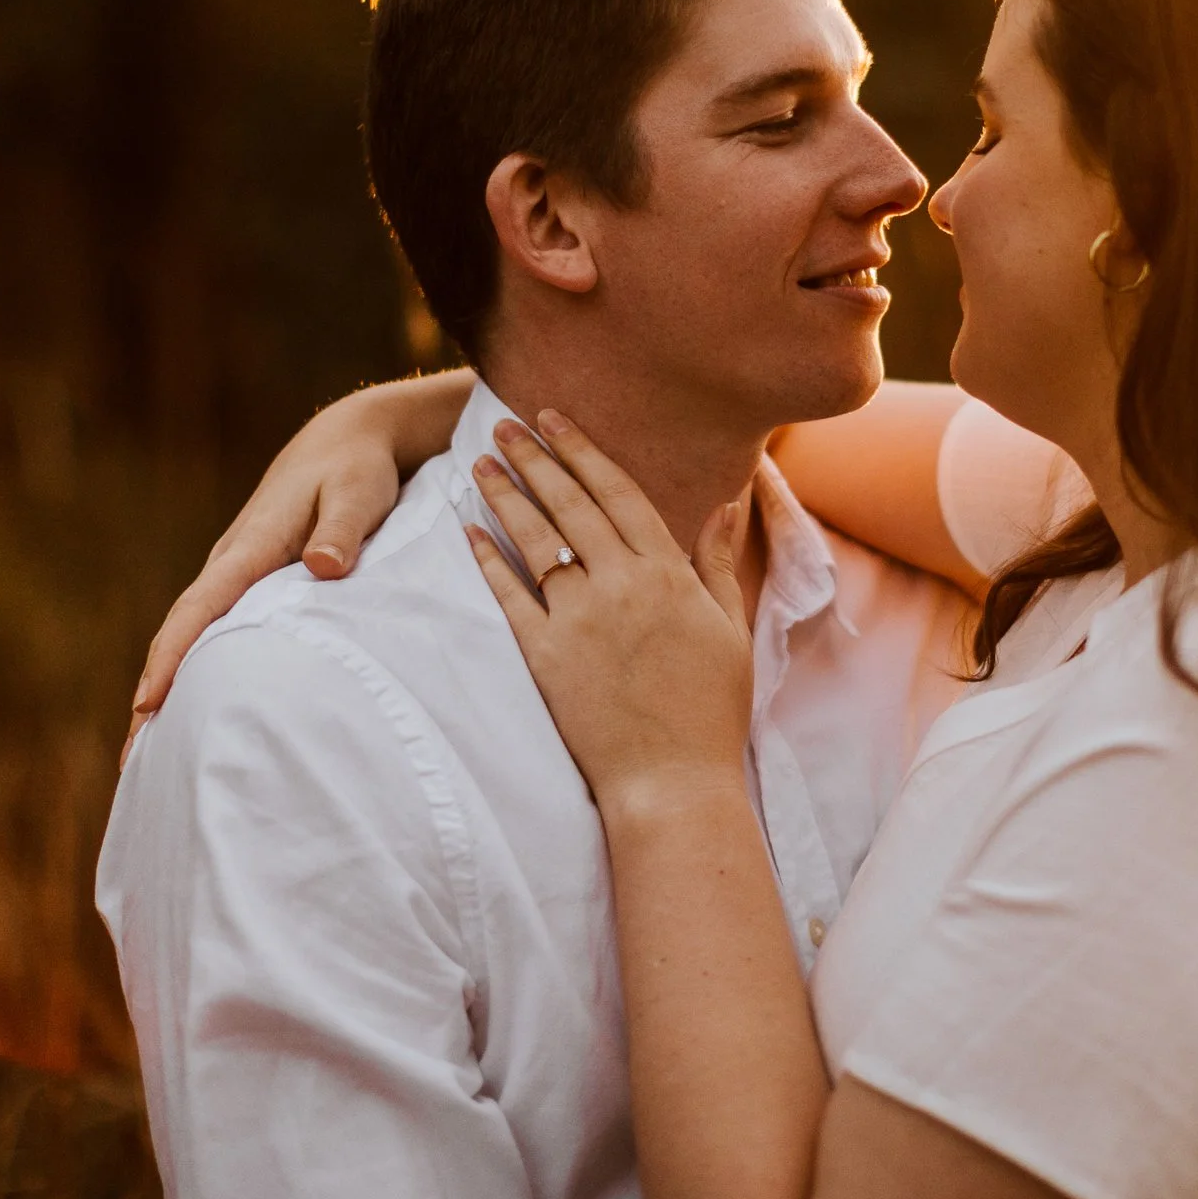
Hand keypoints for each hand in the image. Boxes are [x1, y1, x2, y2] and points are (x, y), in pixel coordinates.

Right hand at [126, 370, 473, 752]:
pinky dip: (198, 670)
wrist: (347, 440)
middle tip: (132, 764)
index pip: (199, 609)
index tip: (146, 706)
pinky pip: (216, 632)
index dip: (171, 658)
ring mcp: (239, 576)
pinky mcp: (252, 584)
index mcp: (249, 547)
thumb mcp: (357, 493)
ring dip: (170, 689)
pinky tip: (197, 711)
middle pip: (182, 636)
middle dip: (153, 694)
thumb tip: (324, 568)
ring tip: (151, 758)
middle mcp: (233, 564)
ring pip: (195, 638)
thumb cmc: (356, 470)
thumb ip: (342, 531)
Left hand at [465, 411, 754, 817]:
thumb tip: (726, 502)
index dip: (582, 450)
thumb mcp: (729, 627)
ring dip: (505, 497)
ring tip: (480, 463)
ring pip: (534, 542)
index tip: (555, 418)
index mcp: (667, 573)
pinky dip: (487, 561)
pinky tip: (468, 531)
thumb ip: (718, 561)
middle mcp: (620, 586)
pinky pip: (509, 597)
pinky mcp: (545, 657)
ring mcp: (579, 620)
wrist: (673, 781)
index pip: (617, 492)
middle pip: (569, 505)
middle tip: (504, 424)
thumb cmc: (710, 709)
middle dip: (535, 459)